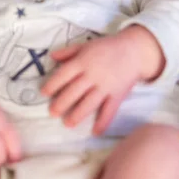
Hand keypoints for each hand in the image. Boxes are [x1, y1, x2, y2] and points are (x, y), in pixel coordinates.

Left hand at [41, 25, 164, 133]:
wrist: (134, 50)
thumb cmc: (107, 47)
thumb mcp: (86, 45)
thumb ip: (68, 52)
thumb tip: (51, 57)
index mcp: (83, 61)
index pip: (64, 74)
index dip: (53, 84)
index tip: (44, 93)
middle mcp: (93, 74)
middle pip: (74, 91)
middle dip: (62, 103)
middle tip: (52, 112)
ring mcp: (106, 86)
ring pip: (89, 103)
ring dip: (78, 114)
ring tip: (68, 123)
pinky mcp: (118, 95)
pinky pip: (110, 110)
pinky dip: (103, 122)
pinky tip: (95, 132)